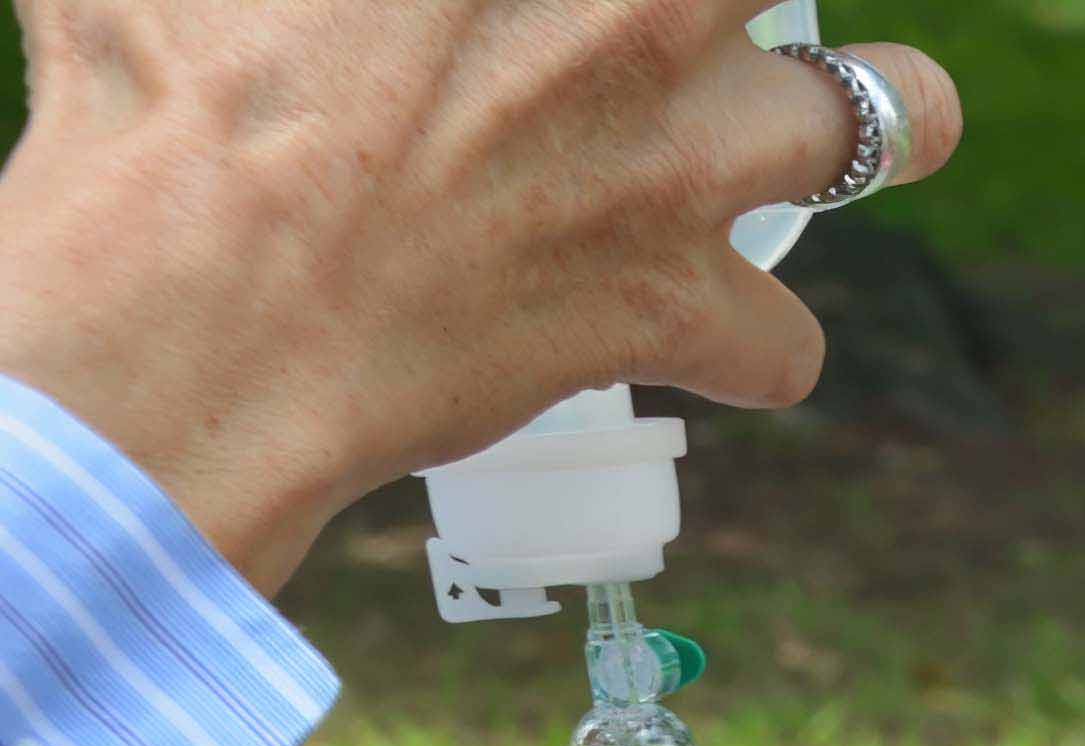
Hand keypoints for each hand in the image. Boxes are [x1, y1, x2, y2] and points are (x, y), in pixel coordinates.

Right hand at [0, 0, 970, 584]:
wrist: (198, 298)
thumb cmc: (166, 96)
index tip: (623, 6)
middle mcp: (642, 8)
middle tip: (730, 11)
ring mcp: (684, 151)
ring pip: (892, 115)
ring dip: (881, 120)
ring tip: (840, 126)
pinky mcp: (678, 301)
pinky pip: (791, 341)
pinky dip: (752, 347)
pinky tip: (701, 336)